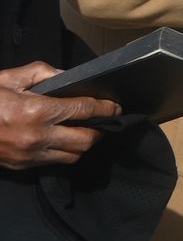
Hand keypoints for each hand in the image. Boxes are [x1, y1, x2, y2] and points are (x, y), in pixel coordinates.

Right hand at [0, 63, 119, 169]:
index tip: (115, 106)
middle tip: (102, 120)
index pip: (84, 111)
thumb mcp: (8, 79)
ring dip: (84, 144)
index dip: (105, 108)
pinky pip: (55, 162)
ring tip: (84, 131)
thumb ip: (41, 73)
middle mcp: (37, 137)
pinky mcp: (22, 166)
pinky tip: (63, 140)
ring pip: (74, 156)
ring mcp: (30, 155)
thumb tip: (66, 76)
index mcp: (36, 111)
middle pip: (86, 140)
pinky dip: (65, 152)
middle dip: (99, 129)